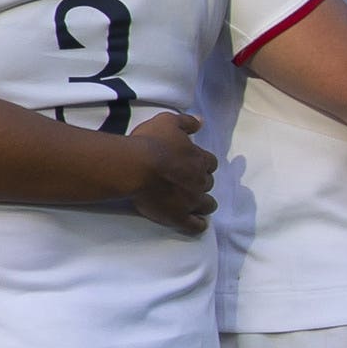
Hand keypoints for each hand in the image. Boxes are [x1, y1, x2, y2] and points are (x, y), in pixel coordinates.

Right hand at [119, 109, 216, 235]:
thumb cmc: (150, 142)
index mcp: (199, 159)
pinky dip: (198, 224)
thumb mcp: (167, 122)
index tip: (194, 163)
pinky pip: (195, 225)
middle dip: (201, 182)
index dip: (202, 163)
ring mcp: (191, 201)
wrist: (136, 166)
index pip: (210, 163)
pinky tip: (197, 223)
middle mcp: (200, 181)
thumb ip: (187, 122)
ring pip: (208, 205)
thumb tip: (201, 121)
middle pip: (208, 183)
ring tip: (195, 203)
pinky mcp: (178, 216)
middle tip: (188, 181)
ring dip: (204, 203)